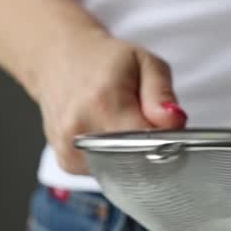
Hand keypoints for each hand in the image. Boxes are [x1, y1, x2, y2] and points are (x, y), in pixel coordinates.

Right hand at [36, 23, 186, 173]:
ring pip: (123, 170)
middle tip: (141, 120)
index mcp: (103, 103)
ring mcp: (69, 150)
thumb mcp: (144, 62)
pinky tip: (105, 133)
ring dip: (130, 153)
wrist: (57, 59)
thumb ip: (161, 94)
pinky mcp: (67, 163)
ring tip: (118, 121)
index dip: (166, 141)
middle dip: (148, 147)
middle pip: (137, 161)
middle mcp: (81, 131)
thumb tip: (173, 122)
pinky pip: (105, 171)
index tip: (166, 127)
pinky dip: (112, 156)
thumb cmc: (104, 60)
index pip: (150, 144)